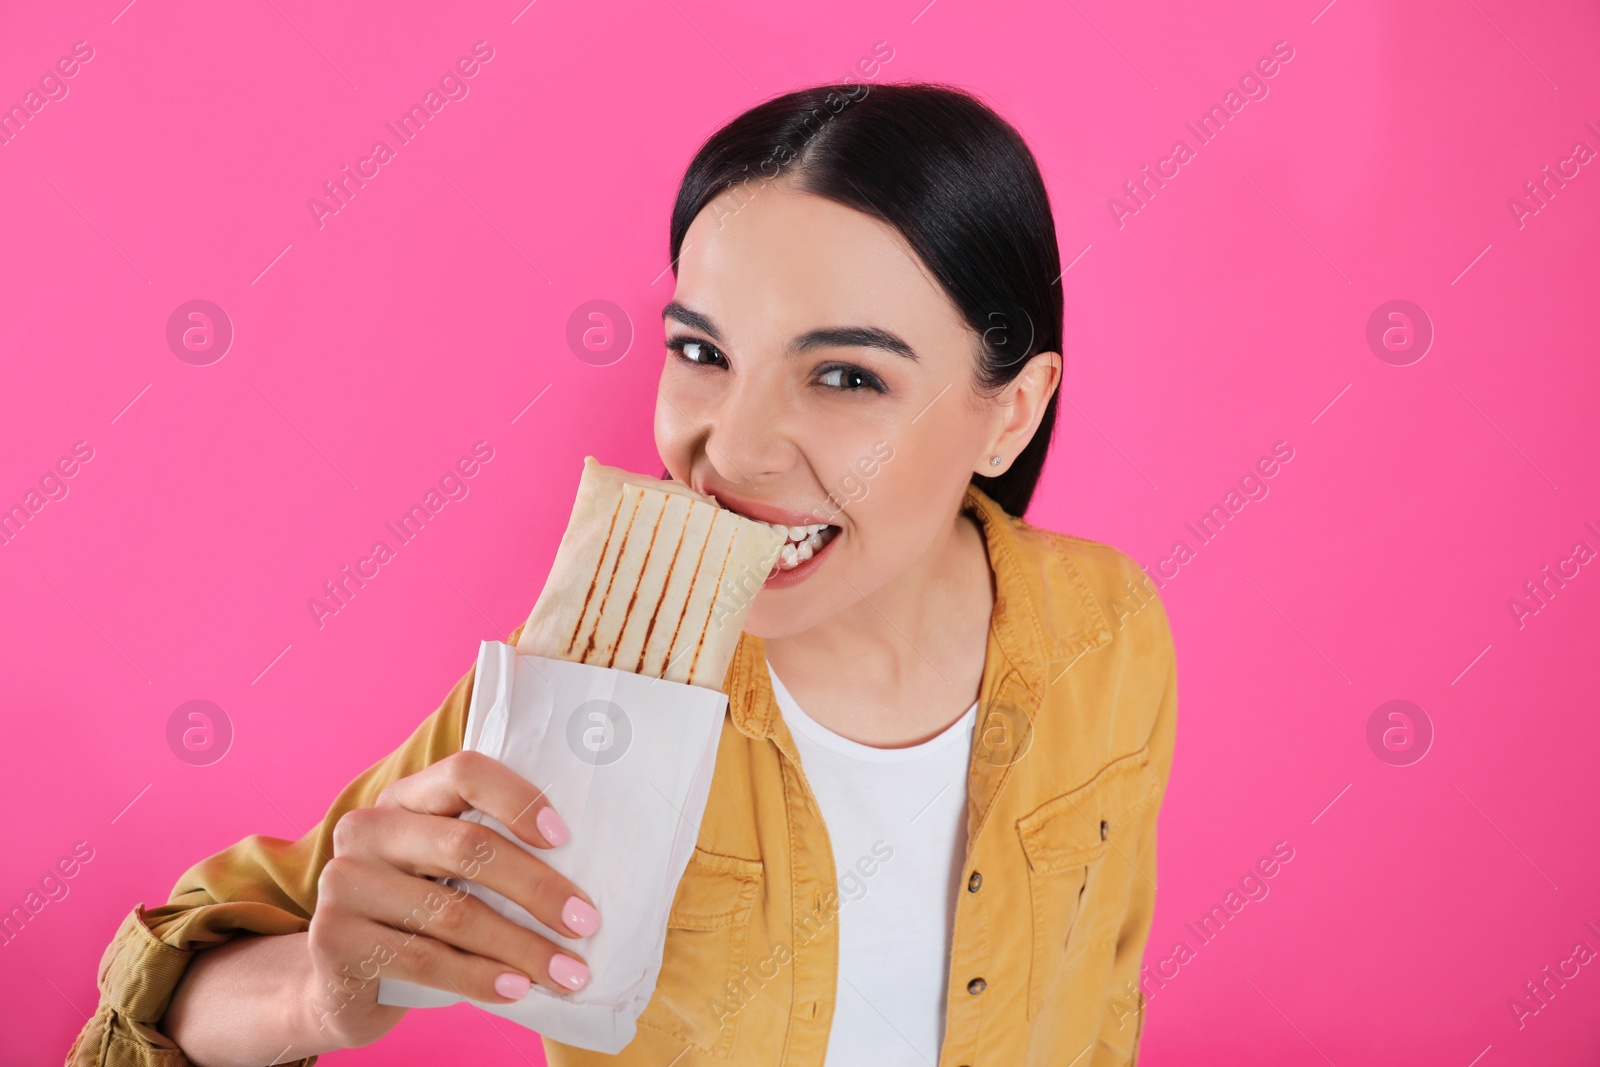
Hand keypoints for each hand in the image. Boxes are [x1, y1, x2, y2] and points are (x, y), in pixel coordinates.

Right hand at [304, 750, 597, 1047]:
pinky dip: (481, 977)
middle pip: (467, 847)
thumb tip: (592, 866)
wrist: (340, 980)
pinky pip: (426, 959)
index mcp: (405, 798)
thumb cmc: (420, 915)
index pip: (465, 772)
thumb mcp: (446, 872)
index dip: (517, 799)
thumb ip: (491, 852)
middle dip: (537, 888)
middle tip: (586, 922)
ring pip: (453, 912)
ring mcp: (344, 882)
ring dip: (522, 947)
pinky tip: (517, 989)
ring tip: (568, 972)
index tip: (564, 837)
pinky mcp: (333, 939)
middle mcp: (367, 829)